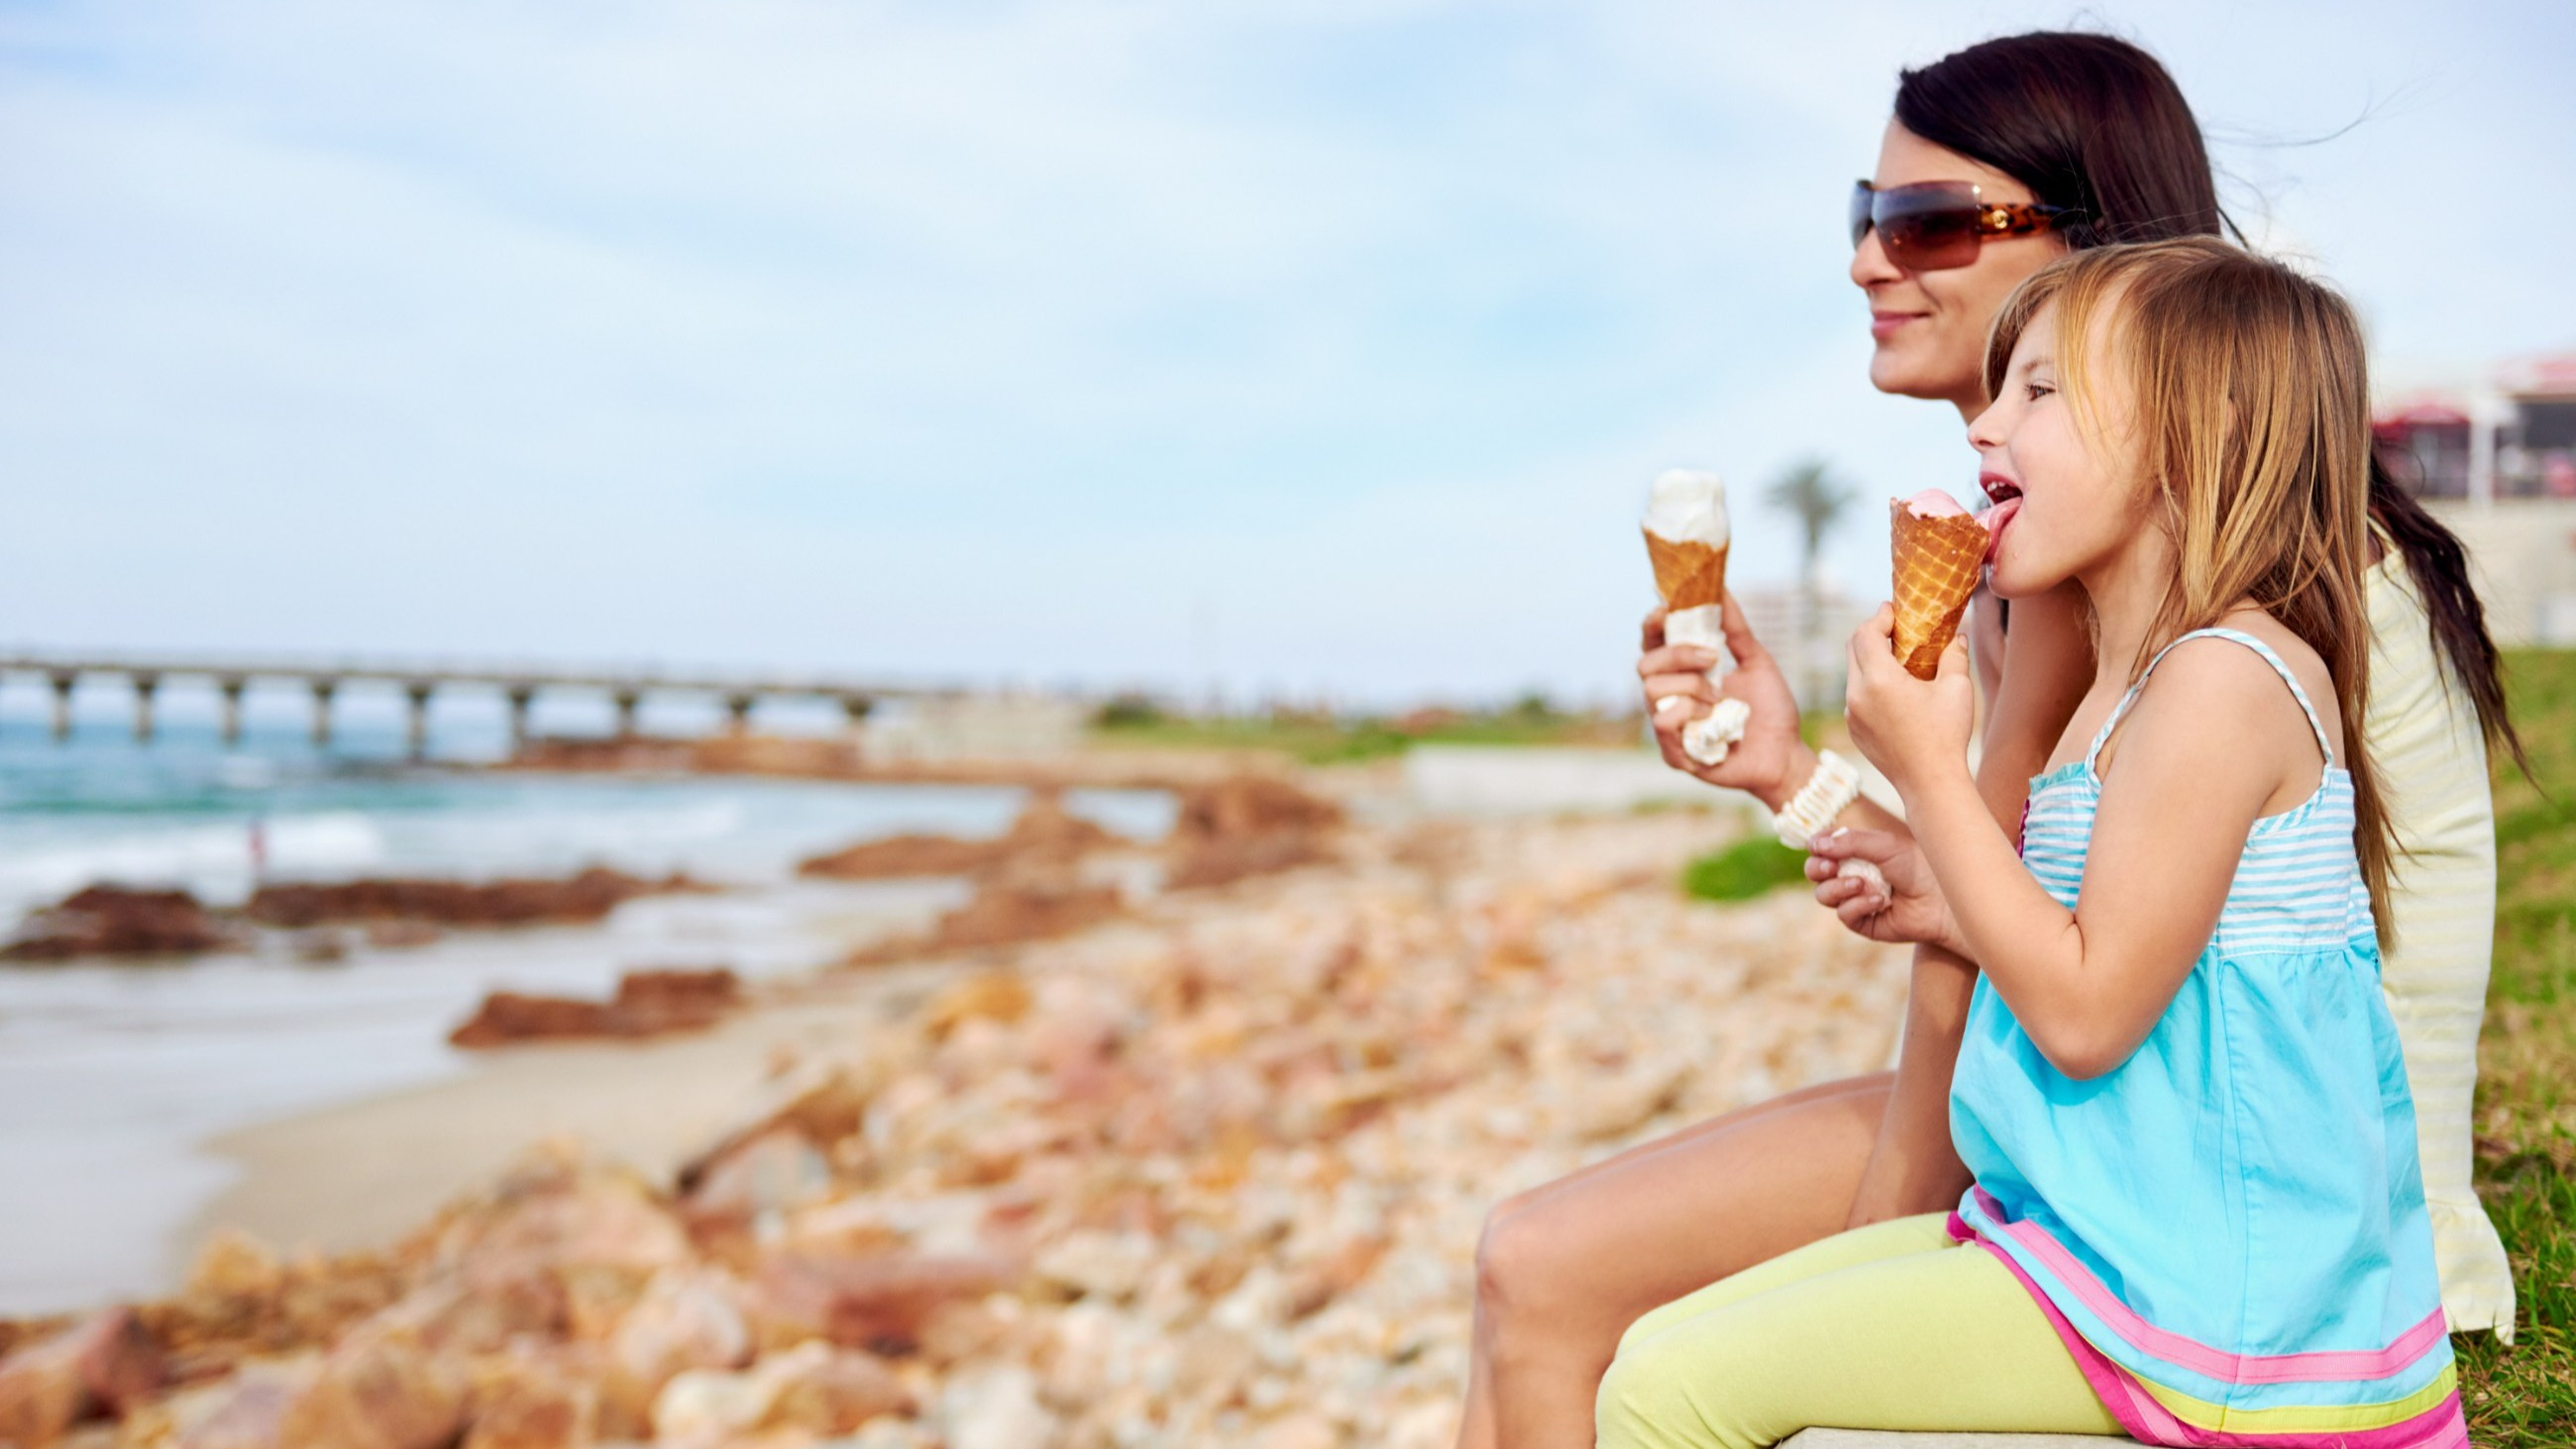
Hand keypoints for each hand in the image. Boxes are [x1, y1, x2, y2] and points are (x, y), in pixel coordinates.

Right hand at [1639, 591, 1806, 807]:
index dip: (1653, 624)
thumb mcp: (1757, 662)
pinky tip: (1715, 722)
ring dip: (1691, 688)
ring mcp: (1669, 724)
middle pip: (1645, 663)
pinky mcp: (1673, 752)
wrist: (1786, 754)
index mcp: (1684, 673)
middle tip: (1713, 658)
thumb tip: (1722, 589)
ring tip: (1720, 700)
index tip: (1666, 607)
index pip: (1653, 643)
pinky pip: (1663, 723)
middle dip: (1678, 655)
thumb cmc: (1770, 711)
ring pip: (1652, 691)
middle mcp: (1670, 697)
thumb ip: (1736, 629)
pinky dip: (1691, 715)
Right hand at [1804, 828, 1965, 953]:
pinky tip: (1880, 900)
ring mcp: (1855, 900)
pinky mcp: (1862, 922)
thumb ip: (1849, 842)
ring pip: (1823, 895)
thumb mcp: (1884, 845)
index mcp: (1856, 853)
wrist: (1941, 900)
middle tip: (1830, 866)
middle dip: (1817, 868)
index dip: (1816, 846)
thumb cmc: (1918, 866)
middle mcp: (1851, 875)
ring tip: (1861, 884)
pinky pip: (1844, 914)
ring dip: (1838, 888)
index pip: (1823, 847)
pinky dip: (1859, 905)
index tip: (1818, 845)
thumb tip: (1814, 844)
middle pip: (1814, 872)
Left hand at [1843, 604, 1974, 801]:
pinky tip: (1894, 688)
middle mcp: (1856, 695)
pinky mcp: (1854, 730)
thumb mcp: (1957, 688)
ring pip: (1852, 673)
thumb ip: (1954, 655)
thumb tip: (1956, 636)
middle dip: (1871, 633)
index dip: (1879, 617)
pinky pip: (1855, 696)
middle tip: (1894, 627)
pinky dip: (1869, 683)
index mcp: (1878, 680)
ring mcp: (1851, 715)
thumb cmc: (1947, 735)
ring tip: (1897, 657)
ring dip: (1870, 659)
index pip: (1865, 634)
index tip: (1893, 610)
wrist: (1930, 785)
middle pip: (1852, 649)